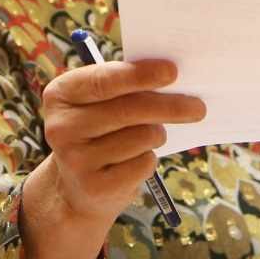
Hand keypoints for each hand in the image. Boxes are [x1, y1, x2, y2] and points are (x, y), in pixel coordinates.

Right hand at [20, 59, 204, 258]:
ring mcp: (74, 159)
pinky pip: (143, 163)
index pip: (104, 80)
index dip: (140, 75)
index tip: (172, 71)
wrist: (77, 187)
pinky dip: (149, 158)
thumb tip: (174, 76)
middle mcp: (60, 126)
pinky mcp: (94, 187)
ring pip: (141, 137)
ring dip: (157, 134)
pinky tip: (135, 159)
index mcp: (61, 94)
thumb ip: (126, 85)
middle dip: (170, 106)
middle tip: (198, 107)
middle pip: (129, 109)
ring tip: (150, 136)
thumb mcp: (100, 102)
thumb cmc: (101, 129)